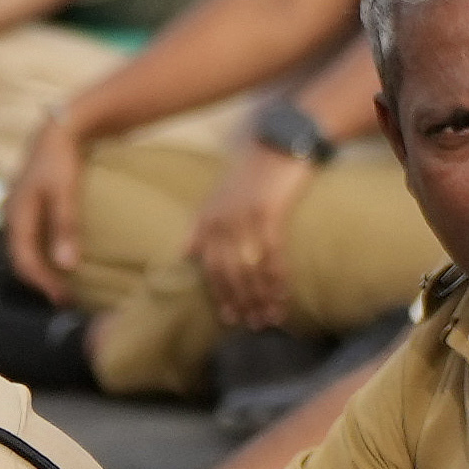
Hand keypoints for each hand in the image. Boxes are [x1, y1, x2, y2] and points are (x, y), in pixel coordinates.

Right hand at [0, 117, 91, 300]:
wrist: (58, 131)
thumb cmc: (62, 161)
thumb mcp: (66, 194)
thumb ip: (65, 227)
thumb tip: (66, 265)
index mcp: (16, 216)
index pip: (24, 261)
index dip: (43, 283)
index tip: (63, 299)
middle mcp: (11, 214)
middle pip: (20, 257)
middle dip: (40, 279)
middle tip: (64, 297)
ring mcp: (16, 208)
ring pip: (23, 246)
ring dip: (40, 266)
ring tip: (61, 281)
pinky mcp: (26, 203)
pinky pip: (29, 234)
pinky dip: (41, 250)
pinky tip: (57, 255)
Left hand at [189, 141, 317, 330]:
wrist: (276, 144)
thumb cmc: (249, 172)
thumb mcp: (215, 198)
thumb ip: (200, 227)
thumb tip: (185, 253)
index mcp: (206, 222)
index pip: (209, 268)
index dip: (221, 296)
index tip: (231, 318)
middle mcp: (220, 224)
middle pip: (228, 274)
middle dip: (241, 303)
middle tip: (254, 324)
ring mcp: (243, 220)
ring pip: (249, 270)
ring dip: (260, 298)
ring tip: (271, 318)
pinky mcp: (268, 215)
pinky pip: (272, 256)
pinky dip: (277, 279)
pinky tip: (283, 295)